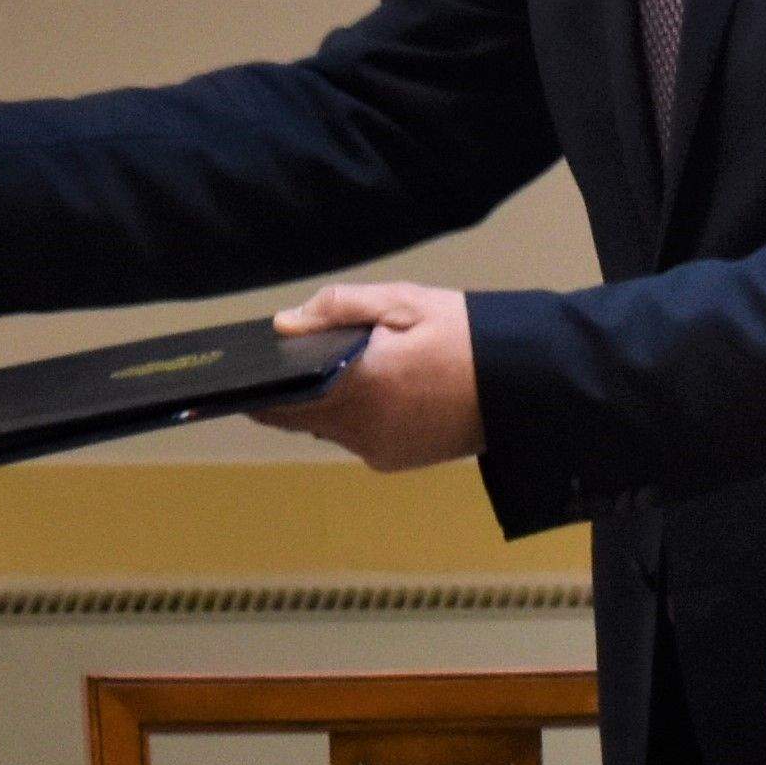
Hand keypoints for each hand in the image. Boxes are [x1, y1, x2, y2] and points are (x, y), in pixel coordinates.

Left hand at [249, 283, 483, 471]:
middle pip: (298, 417)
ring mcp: (378, 450)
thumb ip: (338, 308)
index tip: (241, 373)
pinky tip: (373, 390)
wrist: (524, 383)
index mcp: (361, 384)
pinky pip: (354, 439)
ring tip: (337, 369)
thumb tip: (283, 324)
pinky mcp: (394, 461)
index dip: (258, 388)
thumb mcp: (401, 302)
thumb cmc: (463, 333)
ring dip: (322, 404)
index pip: (282, 399)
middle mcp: (363, 427)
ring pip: (325, 428)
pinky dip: (352, 418)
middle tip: (286, 364)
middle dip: (287, 394)